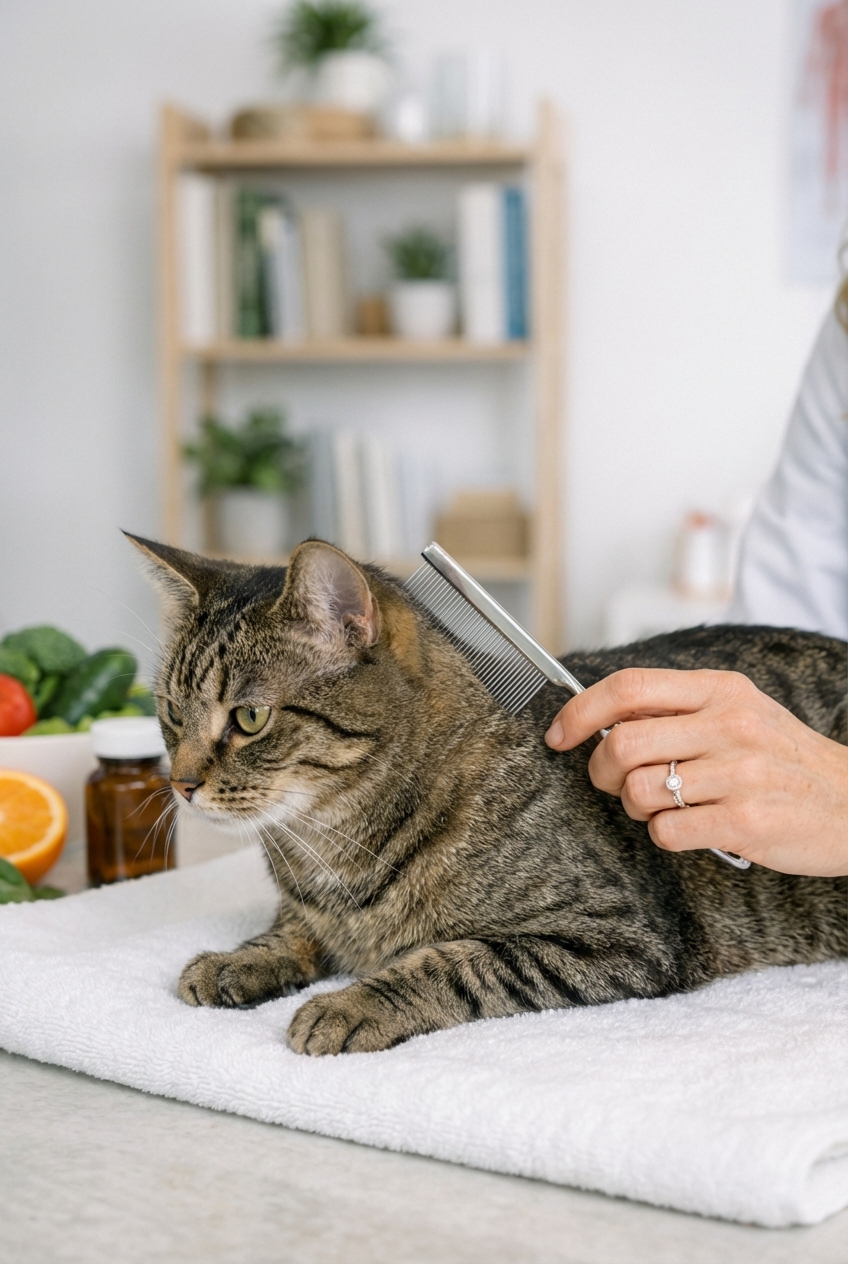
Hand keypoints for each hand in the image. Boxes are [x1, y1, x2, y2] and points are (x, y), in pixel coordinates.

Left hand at [544, 668, 847, 876]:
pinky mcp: (746, 820)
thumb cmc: (784, 761)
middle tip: (614, 784)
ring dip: (637, 809)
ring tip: (667, 807)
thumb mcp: (739, 712)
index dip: (580, 711)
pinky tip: (691, 829)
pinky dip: (665, 836)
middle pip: (621, 743)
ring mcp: (739, 772)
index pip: (628, 687)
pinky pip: (666, 831)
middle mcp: (729, 724)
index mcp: (720, 689)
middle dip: (601, 772)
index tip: (559, 734)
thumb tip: (602, 716)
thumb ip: (678, 709)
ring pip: (638, 791)